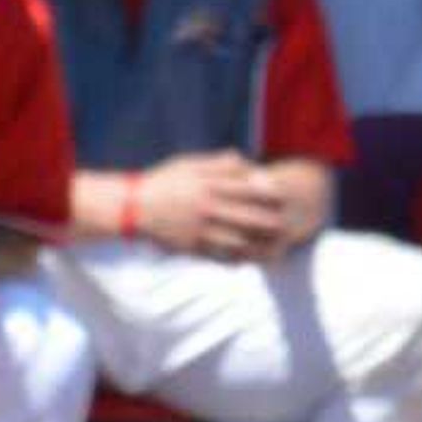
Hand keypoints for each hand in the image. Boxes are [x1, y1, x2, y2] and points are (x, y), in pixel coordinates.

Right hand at [130, 152, 294, 263]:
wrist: (134, 206)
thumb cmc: (165, 181)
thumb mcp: (189, 164)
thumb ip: (219, 163)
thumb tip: (246, 161)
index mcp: (207, 185)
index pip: (245, 189)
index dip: (267, 194)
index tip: (284, 197)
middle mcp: (207, 208)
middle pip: (246, 217)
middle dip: (269, 222)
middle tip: (287, 225)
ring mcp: (200, 230)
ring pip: (237, 240)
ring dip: (259, 245)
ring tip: (277, 247)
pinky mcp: (193, 247)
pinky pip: (220, 255)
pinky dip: (237, 259)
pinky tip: (250, 259)